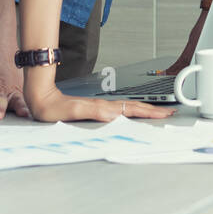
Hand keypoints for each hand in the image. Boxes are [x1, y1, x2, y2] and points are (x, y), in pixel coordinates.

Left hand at [24, 84, 174, 122]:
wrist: (42, 99)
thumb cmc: (54, 109)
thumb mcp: (74, 112)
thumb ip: (94, 112)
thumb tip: (114, 114)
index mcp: (103, 108)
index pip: (132, 110)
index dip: (150, 113)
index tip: (165, 114)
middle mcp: (104, 107)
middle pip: (134, 108)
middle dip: (154, 111)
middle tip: (170, 113)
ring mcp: (101, 107)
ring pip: (129, 108)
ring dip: (145, 110)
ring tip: (158, 112)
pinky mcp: (96, 108)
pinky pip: (120, 109)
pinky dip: (132, 111)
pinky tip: (134, 113)